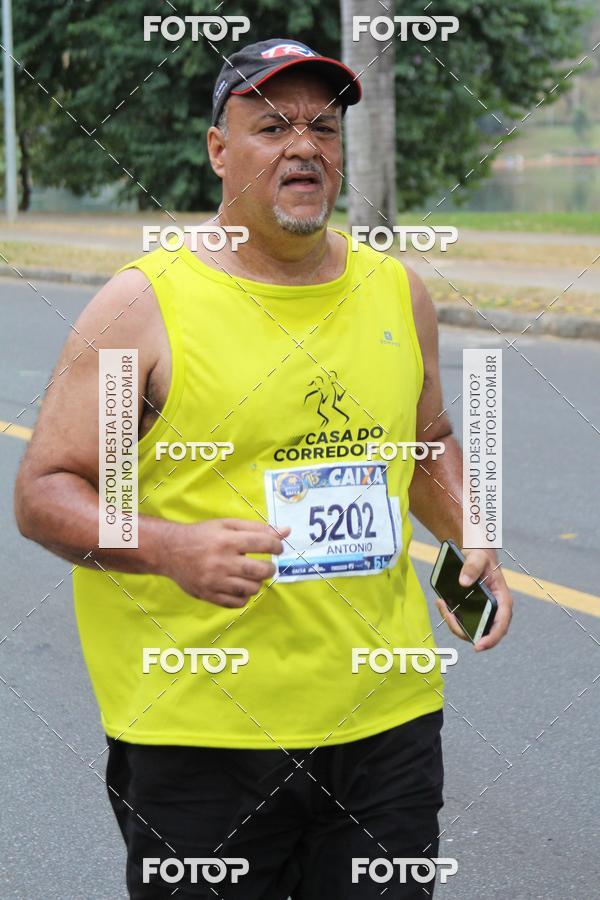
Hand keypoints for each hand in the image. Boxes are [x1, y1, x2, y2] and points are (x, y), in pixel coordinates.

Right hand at [160, 518, 290, 607]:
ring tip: (249, 575)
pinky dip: (244, 596)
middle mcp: (221, 561)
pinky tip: (239, 586)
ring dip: (256, 582)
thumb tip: (286, 531)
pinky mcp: (208, 595)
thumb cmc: (202, 535)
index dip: (277, 546)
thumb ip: (257, 528)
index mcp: (227, 540)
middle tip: (266, 566)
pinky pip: (237, 603)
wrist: (170, 551)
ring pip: (251, 589)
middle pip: (260, 571)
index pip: (264, 544)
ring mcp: (214, 581)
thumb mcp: (228, 525)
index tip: (277, 548)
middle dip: (270, 569)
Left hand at [435, 548, 512, 650]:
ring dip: (454, 623)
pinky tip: (442, 603)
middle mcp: (495, 610)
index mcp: (502, 600)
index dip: (491, 639)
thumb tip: (464, 582)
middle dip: (464, 630)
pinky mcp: (472, 610)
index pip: (501, 625)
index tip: (478, 647)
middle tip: (448, 615)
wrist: (474, 553)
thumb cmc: (480, 555)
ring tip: (442, 604)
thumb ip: (472, 566)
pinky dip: (451, 616)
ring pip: (470, 629)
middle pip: (483, 632)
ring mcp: (483, 612)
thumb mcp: (477, 556)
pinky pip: (462, 621)